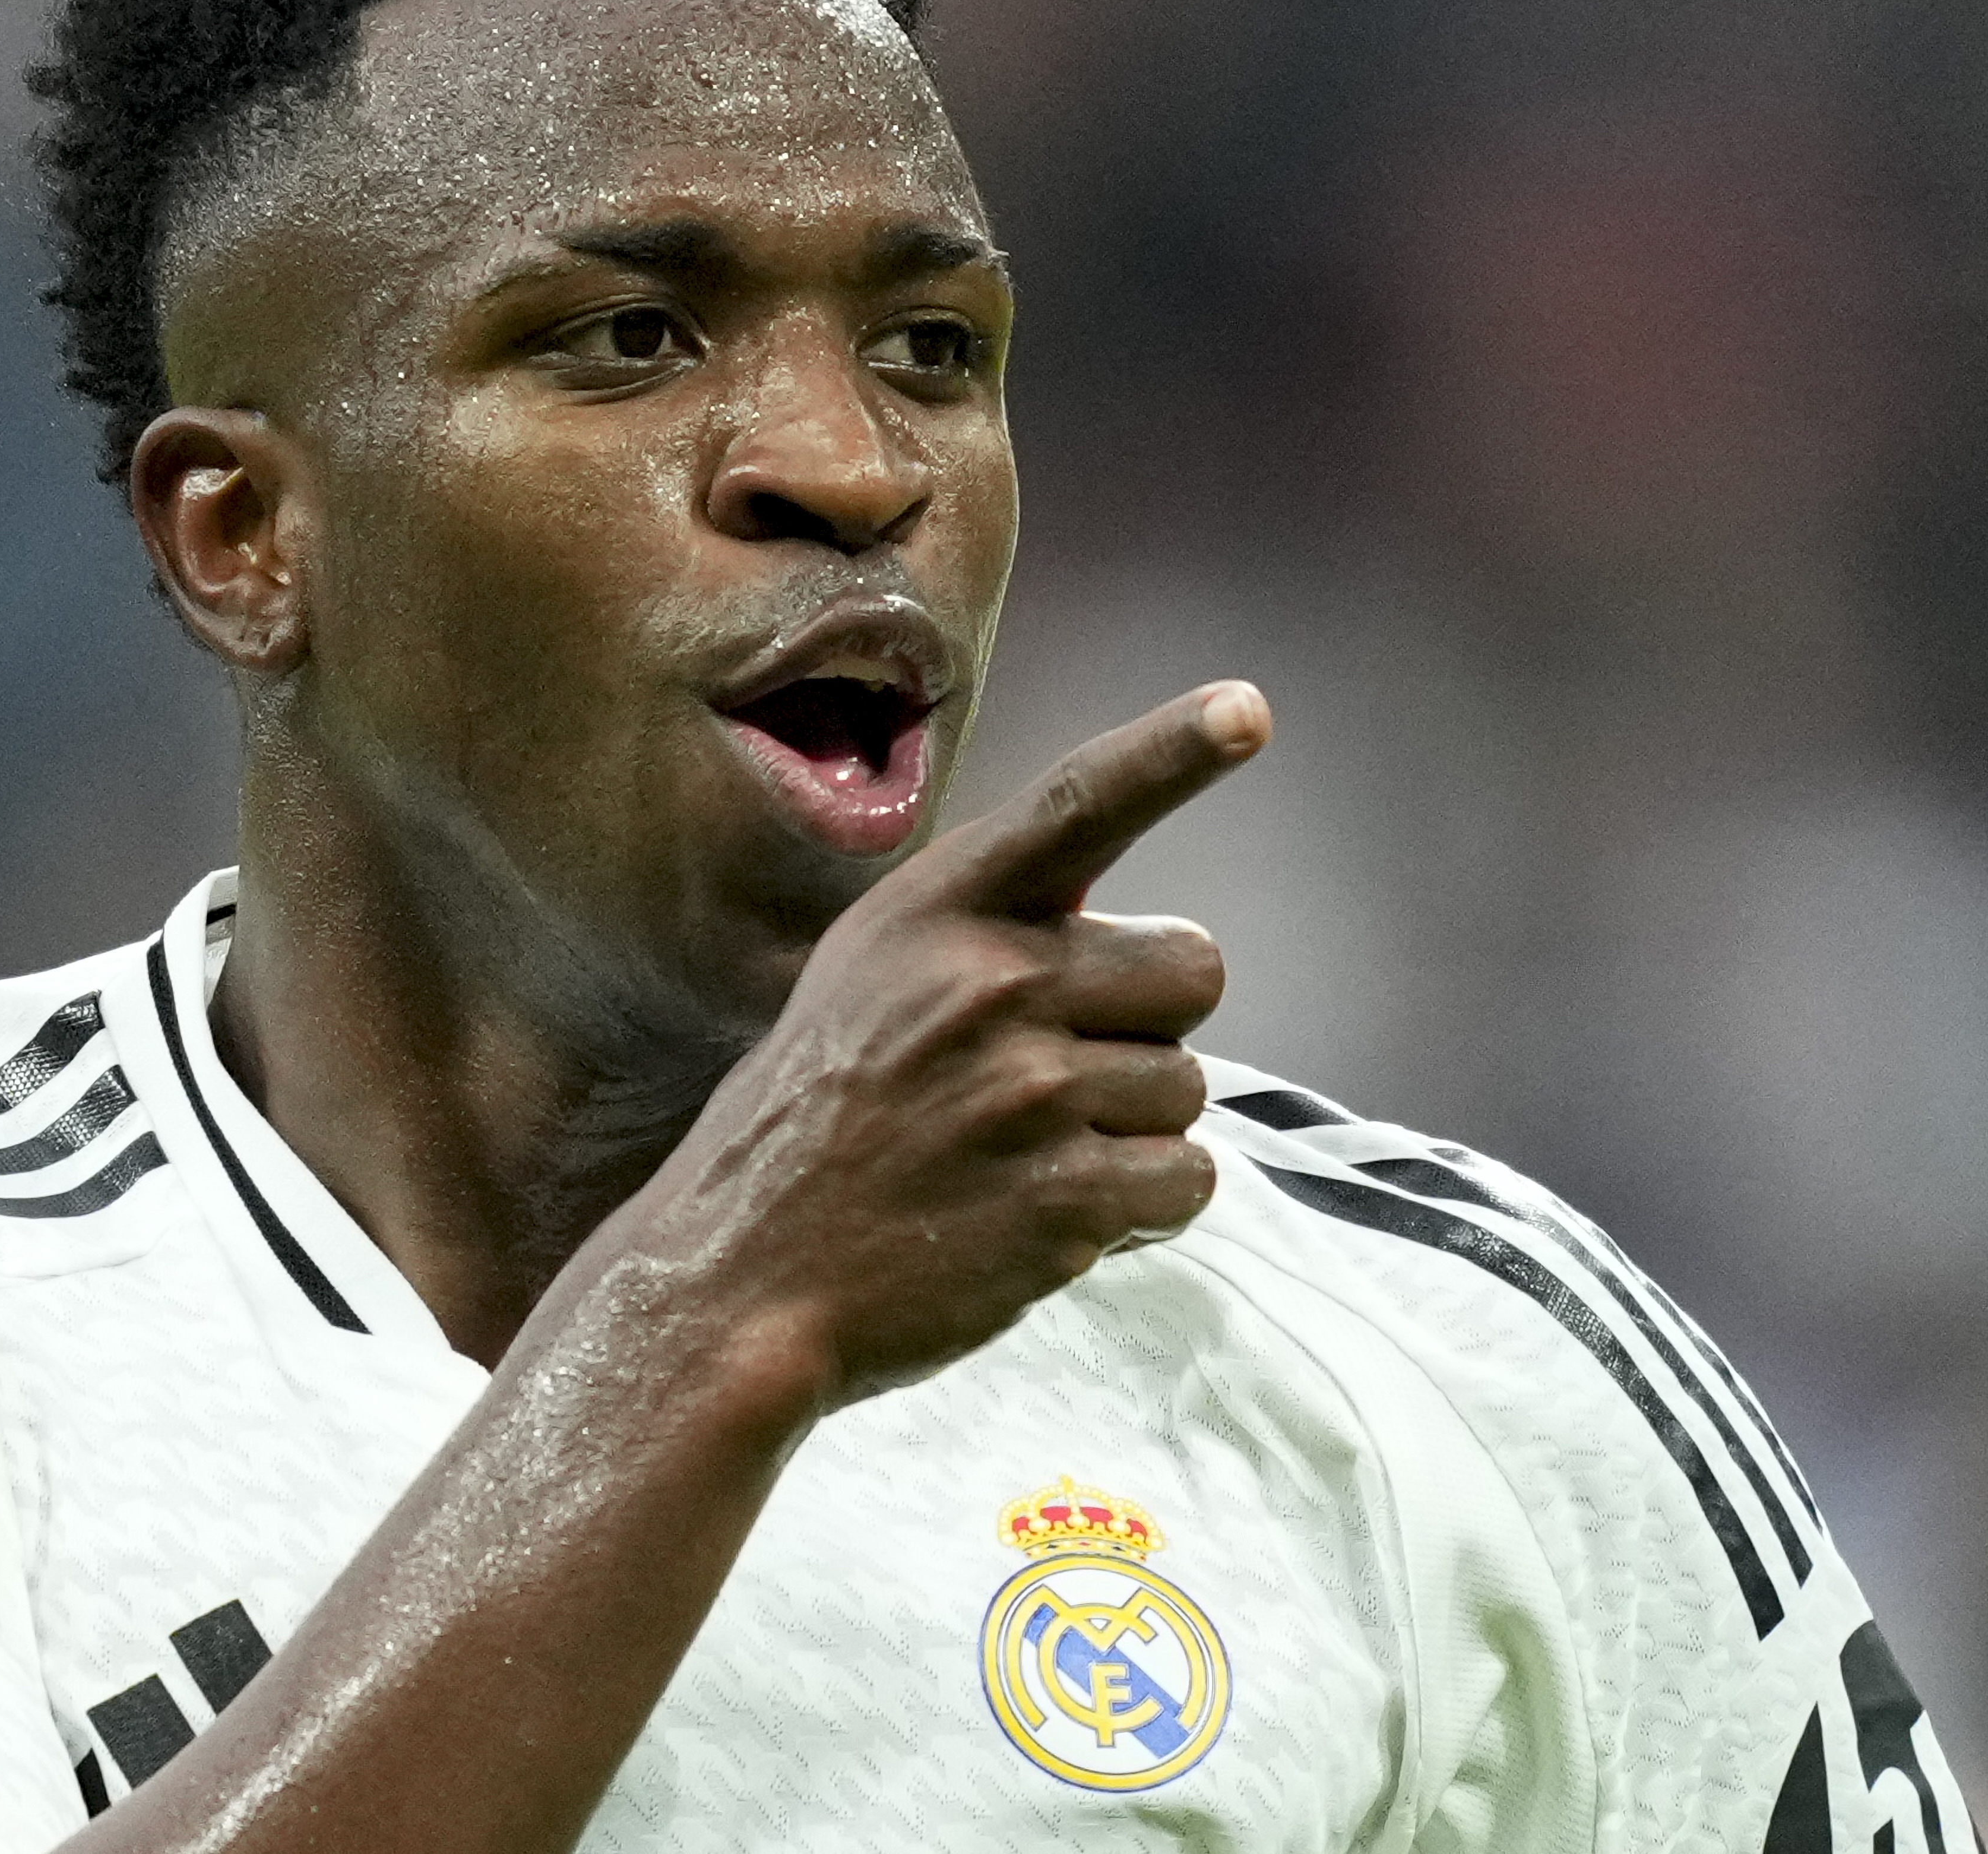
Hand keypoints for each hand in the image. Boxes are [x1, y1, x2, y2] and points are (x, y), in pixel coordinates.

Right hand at [610, 679, 1270, 1418]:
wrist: (738, 1277)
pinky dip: (1140, 1207)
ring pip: (1188, 1087)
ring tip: (1026, 1158)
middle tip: (1060, 1073)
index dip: (1174, 751)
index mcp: (940, 912)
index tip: (1249, 710)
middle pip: (1193, 966)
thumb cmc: (816, 1122)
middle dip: (1151, 1022)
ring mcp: (1027, 1093)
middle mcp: (989, 982)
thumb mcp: (870, 978)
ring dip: (1132, 1130)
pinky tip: (1051, 1215)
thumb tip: (1127, 924)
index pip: (1079, 803)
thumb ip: (984, 931)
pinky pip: (1186, 1181)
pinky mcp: (1061, 1202)